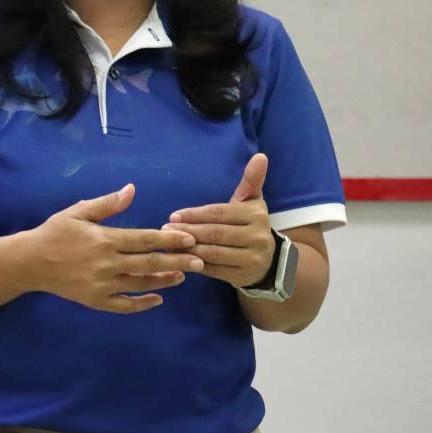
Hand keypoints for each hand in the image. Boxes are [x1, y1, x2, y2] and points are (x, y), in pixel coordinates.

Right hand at [29, 184, 204, 313]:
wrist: (30, 262)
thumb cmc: (56, 232)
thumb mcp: (79, 211)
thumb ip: (108, 203)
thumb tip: (132, 189)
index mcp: (104, 239)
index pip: (144, 239)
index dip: (170, 239)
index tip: (190, 238)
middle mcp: (106, 264)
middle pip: (149, 263)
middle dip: (177, 261)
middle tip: (200, 260)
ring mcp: (101, 285)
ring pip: (140, 284)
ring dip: (164, 280)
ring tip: (183, 276)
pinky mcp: (95, 301)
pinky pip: (124, 305)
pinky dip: (142, 304)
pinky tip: (158, 298)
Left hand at [164, 154, 273, 288]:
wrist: (267, 260)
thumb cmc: (250, 224)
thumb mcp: (252, 201)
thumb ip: (251, 180)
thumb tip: (260, 156)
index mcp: (256, 215)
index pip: (220, 213)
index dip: (195, 214)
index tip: (173, 215)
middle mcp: (257, 237)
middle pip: (215, 233)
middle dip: (188, 231)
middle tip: (164, 229)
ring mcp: (251, 259)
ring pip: (213, 253)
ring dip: (187, 248)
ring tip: (168, 244)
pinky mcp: (242, 276)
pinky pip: (214, 270)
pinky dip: (194, 264)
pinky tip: (180, 259)